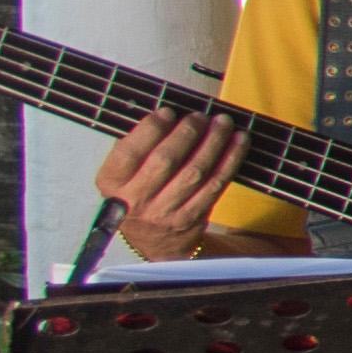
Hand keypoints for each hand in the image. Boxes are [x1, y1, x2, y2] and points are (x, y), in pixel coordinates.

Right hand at [95, 103, 255, 260]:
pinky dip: (230, 159)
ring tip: (223, 123)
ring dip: (213, 142)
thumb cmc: (139, 194)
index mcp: (112, 183)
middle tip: (200, 116)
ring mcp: (165, 211)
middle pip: (165, 160)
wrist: (155, 241)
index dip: (151, 130)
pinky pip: (216, 184)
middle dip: (187, 133)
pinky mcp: (193, 217)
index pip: (129, 153)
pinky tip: (239, 141)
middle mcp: (135, 200)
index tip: (168, 112)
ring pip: (195, 171)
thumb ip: (137, 147)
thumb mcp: (123, 174)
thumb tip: (167, 114)